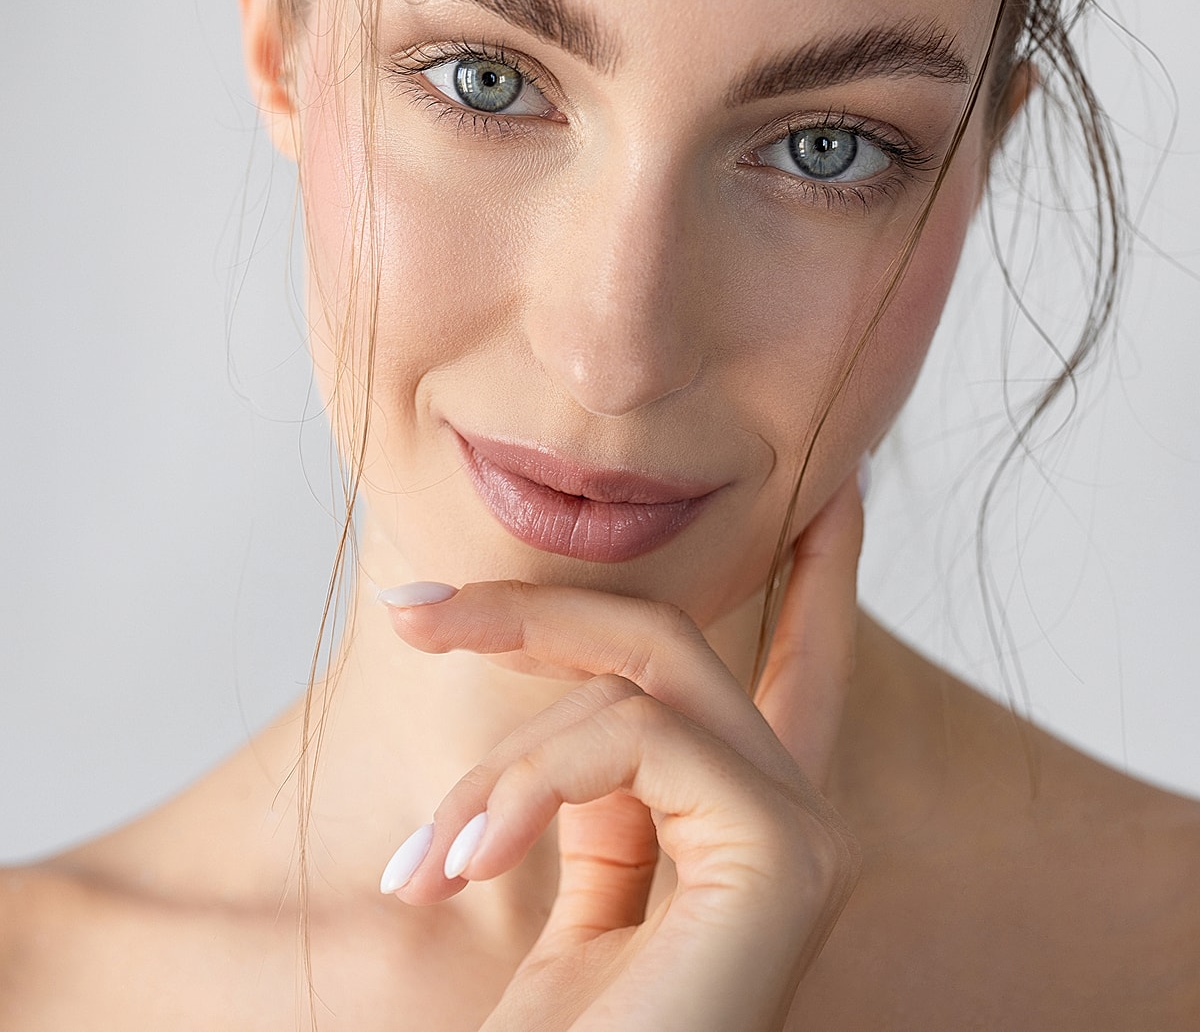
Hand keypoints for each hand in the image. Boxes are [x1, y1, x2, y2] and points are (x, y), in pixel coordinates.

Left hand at [380, 471, 863, 1030]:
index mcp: (733, 823)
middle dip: (534, 609)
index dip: (815, 583)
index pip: (793, 668)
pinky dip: (529, 781)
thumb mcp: (561, 881)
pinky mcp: (778, 856)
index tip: (832, 499)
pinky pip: (639, 737)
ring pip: (642, 673)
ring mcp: (792, 833)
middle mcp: (781, 815)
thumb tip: (565, 693)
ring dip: (503, 750)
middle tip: (410, 615)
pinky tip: (461, 861)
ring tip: (425, 859)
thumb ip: (589, 789)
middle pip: (668, 638)